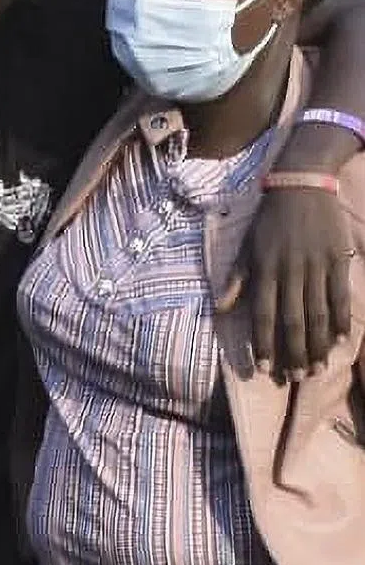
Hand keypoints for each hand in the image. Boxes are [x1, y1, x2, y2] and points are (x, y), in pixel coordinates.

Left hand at [217, 187, 352, 372]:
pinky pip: (340, 296)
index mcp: (264, 271)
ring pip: (317, 314)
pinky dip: (342, 319)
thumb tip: (221, 308)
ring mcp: (315, 268)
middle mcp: (289, 273)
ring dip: (316, 344)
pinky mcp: (337, 261)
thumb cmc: (269, 220)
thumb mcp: (246, 246)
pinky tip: (340, 341)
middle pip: (292, 321)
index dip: (264, 343)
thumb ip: (236, 279)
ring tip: (315, 368)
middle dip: (292, 353)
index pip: (263, 315)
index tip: (265, 368)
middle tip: (295, 378)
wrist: (301, 187)